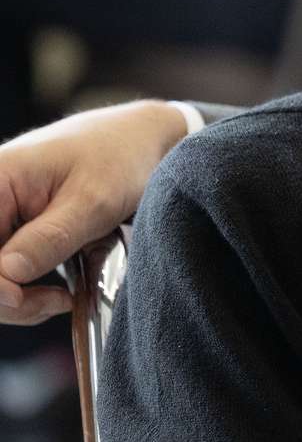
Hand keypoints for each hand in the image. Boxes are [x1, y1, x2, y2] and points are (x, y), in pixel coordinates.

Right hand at [0, 101, 187, 323]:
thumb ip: (49, 239)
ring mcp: (4, 215)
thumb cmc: (122, 155)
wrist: (146, 139)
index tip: (24, 298)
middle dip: (9, 298)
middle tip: (54, 302)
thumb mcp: (93, 201)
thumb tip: (5, 276)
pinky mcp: (19, 229)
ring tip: (61, 298)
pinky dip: (32, 289)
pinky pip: (11, 271)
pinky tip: (61, 291)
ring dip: (22, 299)